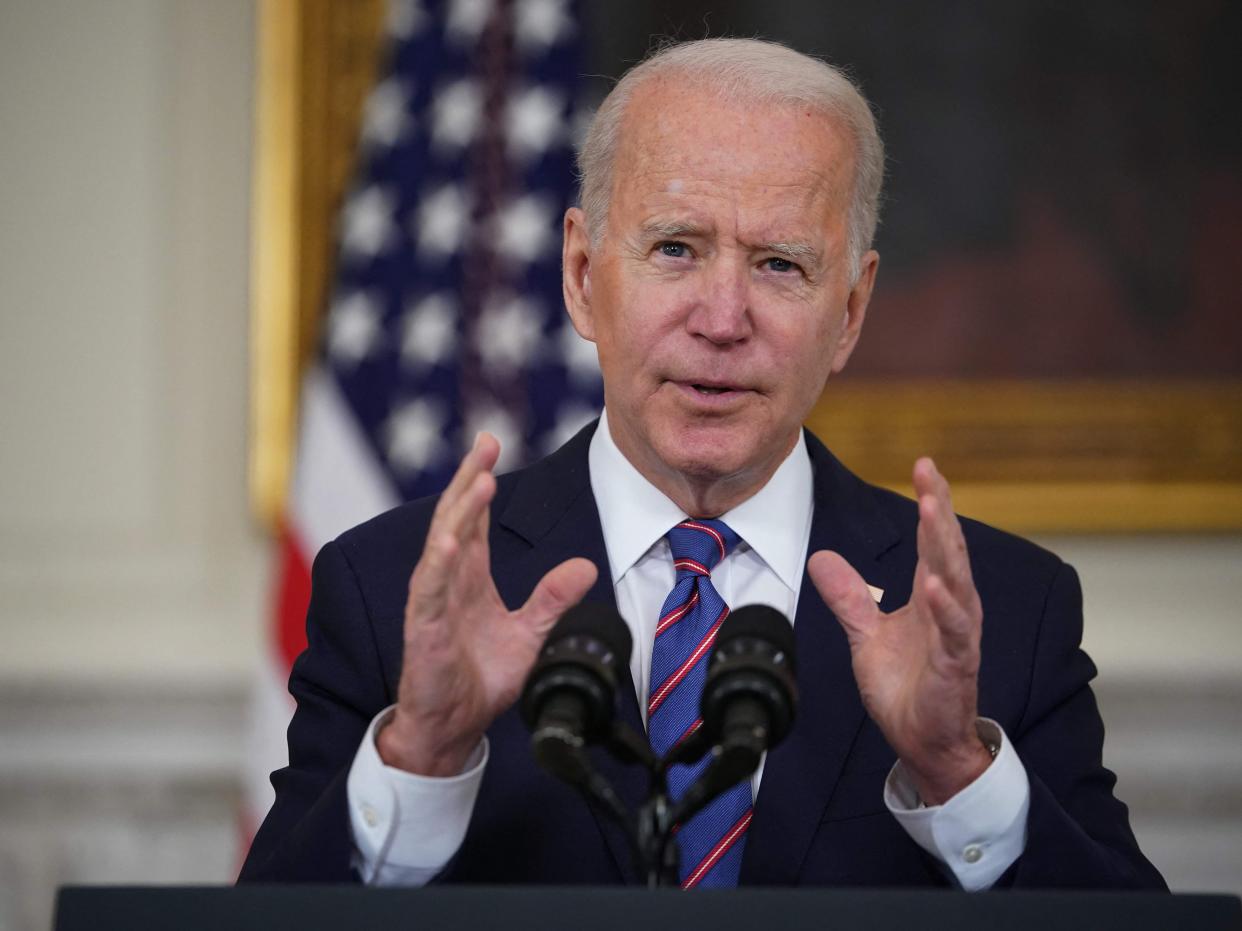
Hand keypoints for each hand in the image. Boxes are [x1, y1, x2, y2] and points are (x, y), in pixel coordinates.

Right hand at [377, 433, 597, 775]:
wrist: (453, 726)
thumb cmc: (481, 679)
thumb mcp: (530, 633)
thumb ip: (553, 599)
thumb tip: (586, 565)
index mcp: (469, 577)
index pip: (474, 519)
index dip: (481, 481)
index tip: (492, 444)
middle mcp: (448, 580)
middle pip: (457, 517)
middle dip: (471, 478)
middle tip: (486, 441)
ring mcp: (433, 601)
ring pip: (443, 544)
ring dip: (461, 511)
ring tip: (480, 478)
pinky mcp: (425, 627)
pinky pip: (431, 589)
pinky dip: (439, 562)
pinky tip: (450, 538)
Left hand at [807, 457, 989, 804]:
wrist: (923, 741)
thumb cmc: (906, 687)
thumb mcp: (866, 635)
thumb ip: (848, 596)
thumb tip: (820, 558)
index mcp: (932, 596)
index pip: (934, 540)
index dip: (931, 502)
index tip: (923, 464)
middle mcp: (950, 608)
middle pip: (948, 548)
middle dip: (940, 508)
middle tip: (931, 473)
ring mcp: (957, 634)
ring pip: (955, 581)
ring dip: (945, 545)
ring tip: (933, 509)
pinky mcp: (955, 664)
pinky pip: (954, 632)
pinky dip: (945, 607)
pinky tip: (934, 584)